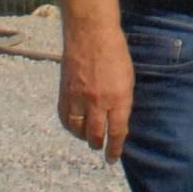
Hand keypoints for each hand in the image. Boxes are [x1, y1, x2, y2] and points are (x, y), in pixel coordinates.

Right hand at [57, 23, 133, 158]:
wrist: (91, 33)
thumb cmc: (115, 53)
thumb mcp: (127, 79)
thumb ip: (122, 101)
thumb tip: (118, 121)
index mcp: (119, 98)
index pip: (116, 133)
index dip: (114, 149)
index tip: (112, 158)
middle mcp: (98, 102)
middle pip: (95, 135)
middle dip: (98, 144)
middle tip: (100, 146)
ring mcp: (79, 98)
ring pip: (78, 130)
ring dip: (83, 137)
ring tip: (87, 137)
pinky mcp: (65, 92)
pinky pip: (65, 118)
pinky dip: (69, 126)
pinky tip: (74, 125)